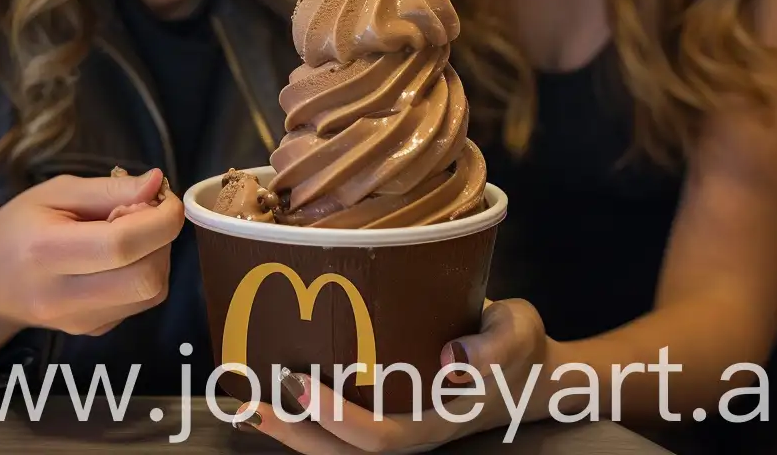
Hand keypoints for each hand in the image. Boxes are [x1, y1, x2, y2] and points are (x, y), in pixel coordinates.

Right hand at [0, 168, 181, 360]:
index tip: (165, 197)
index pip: (121, 244)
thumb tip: (158, 185)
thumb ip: (107, 189)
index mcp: (48, 252)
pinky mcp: (94, 332)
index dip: (159, 219)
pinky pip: (138, 304)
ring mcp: (82, 323)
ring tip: (127, 233)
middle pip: (146, 279)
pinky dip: (142, 273)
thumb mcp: (53, 192)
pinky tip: (118, 257)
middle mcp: (66, 297)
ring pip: (151, 294)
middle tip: (141, 213)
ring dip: (156, 257)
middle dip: (161, 240)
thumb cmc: (17, 227)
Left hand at [250, 298, 547, 450]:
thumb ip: (495, 347)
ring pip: (337, 446)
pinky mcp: (388, 407)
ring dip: (290, 429)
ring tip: (244, 403)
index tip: (297, 383)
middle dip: (296, 432)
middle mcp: (413, 429)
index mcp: (439, 420)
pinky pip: (339, 423)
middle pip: (346, 452)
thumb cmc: (521, 347)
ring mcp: (399, 422)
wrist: (531, 370)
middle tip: (248, 402)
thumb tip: (455, 359)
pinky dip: (303, 414)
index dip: (337, 418)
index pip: (383, 437)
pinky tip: (269, 393)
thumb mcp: (518, 334)